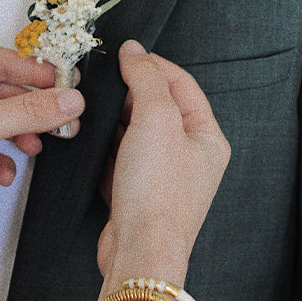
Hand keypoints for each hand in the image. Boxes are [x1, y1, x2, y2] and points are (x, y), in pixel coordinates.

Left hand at [0, 47, 84, 261]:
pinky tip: (5, 174)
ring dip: (19, 135)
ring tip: (36, 146)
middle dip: (31, 109)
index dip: (32, 71)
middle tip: (61, 117)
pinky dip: (1, 163)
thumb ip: (26, 112)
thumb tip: (65, 99)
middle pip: (0, 94)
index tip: (63, 82)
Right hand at [98, 41, 229, 283]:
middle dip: (132, 94)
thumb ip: (146, 79)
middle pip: (160, 108)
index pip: (183, 85)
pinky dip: (107, 150)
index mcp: (207, 138)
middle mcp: (189, 157)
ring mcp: (164, 177)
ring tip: (96, 112)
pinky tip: (94, 145)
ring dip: (117, 122)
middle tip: (108, 83)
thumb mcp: (155, 120)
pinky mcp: (139, 193)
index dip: (155, 65)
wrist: (140, 250)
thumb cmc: (158, 193)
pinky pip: (122, 160)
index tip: (127, 54)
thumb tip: (134, 50)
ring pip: (138, 135)